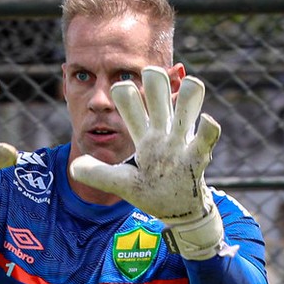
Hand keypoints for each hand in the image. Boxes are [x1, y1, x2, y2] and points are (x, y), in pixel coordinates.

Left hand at [69, 66, 224, 258]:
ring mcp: (181, 143)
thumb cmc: (149, 191)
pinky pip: (206, 138)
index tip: (120, 89)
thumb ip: (98, 174)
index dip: (126, 95)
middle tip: (150, 71)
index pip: (132, 107)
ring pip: (187, 108)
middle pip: (159, 98)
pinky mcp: (197, 158)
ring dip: (190, 94)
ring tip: (190, 83)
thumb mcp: (120, 182)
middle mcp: (163, 133)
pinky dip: (209, 128)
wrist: (176, 212)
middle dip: (155, 81)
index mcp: (144, 136)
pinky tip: (208, 119)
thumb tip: (74, 167)